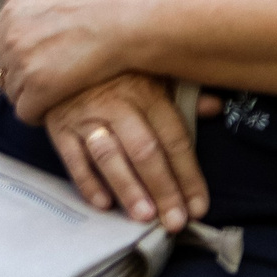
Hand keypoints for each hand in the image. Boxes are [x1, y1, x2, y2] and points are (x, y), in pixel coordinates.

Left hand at [0, 0, 147, 119]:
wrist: (131, 17)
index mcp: (14, 10)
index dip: (8, 51)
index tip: (29, 56)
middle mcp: (12, 38)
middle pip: (0, 69)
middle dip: (17, 74)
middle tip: (44, 76)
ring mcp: (25, 64)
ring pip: (12, 92)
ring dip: (29, 94)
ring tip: (53, 92)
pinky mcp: (41, 89)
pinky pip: (26, 112)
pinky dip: (38, 113)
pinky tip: (56, 106)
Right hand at [41, 73, 210, 231]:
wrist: (62, 55)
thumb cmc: (118, 70)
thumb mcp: (153, 72)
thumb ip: (183, 94)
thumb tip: (216, 107)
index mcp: (148, 92)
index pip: (174, 138)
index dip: (188, 174)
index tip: (198, 206)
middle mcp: (118, 105)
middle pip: (145, 151)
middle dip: (163, 189)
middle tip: (174, 222)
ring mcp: (87, 117)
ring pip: (110, 156)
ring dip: (128, 188)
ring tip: (144, 217)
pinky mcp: (60, 128)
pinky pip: (73, 158)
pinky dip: (87, 182)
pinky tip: (103, 204)